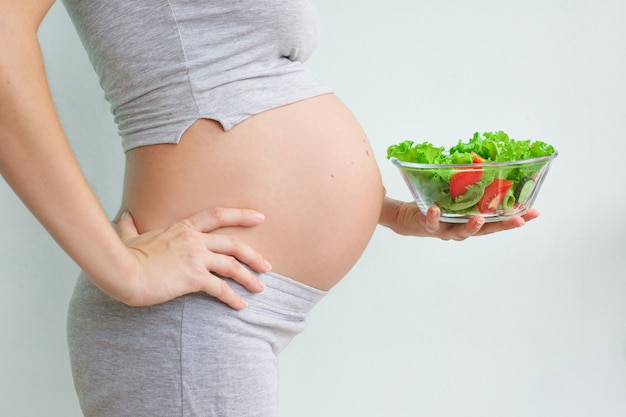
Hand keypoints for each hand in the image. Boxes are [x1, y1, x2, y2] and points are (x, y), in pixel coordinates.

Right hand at [112, 208, 270, 308]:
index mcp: (183, 228)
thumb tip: (125, 216)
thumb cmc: (124, 256)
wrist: (122, 272)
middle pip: (233, 244)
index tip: (260, 217)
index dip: (241, 215)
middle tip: (267, 265)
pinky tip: (240, 306)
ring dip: (249, 278)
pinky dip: (233, 298)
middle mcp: (194, 240)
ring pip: (232, 265)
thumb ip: (130, 226)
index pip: (218, 215)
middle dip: (253, 255)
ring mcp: (196, 258)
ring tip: (260, 288)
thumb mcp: (130, 236)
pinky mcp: (194, 277)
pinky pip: (221, 288)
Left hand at [380, 197, 539, 240]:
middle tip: (519, 221)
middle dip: (503, 225)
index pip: (498, 220)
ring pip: (461, 232)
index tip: (535, 212)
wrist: (408, 217)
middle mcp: (462, 228)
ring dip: (471, 226)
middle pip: (486, 231)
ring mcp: (446, 229)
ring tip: (479, 218)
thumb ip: (470, 184)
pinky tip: (435, 210)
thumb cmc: (436, 203)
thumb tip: (486, 160)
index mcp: (472, 220)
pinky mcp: (428, 226)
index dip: (516, 217)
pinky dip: (433, 216)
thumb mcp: (456, 193)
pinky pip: (431, 222)